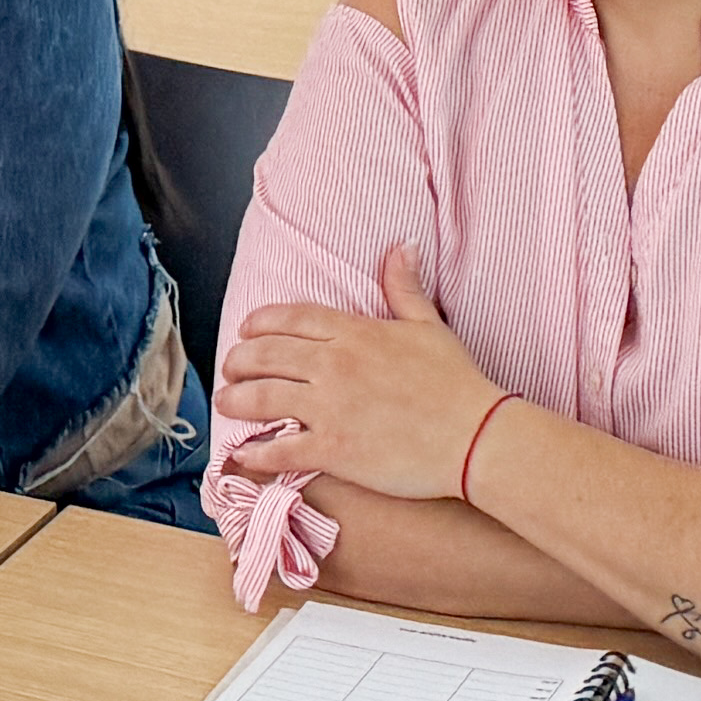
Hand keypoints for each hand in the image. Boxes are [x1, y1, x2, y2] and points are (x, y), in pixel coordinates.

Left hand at [216, 243, 504, 504]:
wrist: (475, 436)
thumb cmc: (457, 383)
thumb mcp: (429, 326)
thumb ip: (405, 286)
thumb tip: (402, 244)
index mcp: (355, 333)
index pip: (293, 318)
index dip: (262, 323)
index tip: (247, 329)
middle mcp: (335, 365)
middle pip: (267, 355)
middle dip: (240, 360)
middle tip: (230, 368)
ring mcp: (331, 407)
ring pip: (263, 397)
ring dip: (236, 400)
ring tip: (226, 403)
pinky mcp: (334, 449)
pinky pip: (281, 450)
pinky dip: (255, 453)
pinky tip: (242, 455)